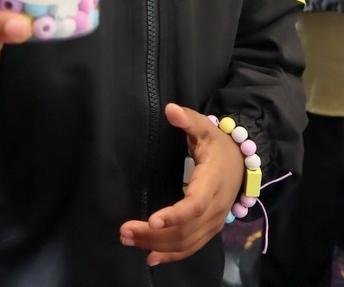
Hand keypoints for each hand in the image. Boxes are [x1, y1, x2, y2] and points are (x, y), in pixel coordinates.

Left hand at [119, 103, 243, 265]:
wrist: (242, 162)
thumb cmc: (218, 144)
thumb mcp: (205, 128)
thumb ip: (188, 119)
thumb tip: (170, 109)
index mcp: (212, 182)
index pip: (195, 205)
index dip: (175, 215)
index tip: (152, 220)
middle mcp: (215, 207)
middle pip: (185, 229)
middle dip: (154, 234)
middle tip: (125, 231)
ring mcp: (213, 222)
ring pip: (186, 242)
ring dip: (157, 246)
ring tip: (128, 240)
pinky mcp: (210, 229)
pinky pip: (191, 247)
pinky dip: (172, 256)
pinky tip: (151, 258)